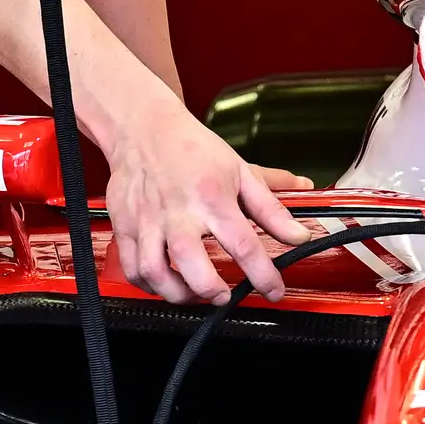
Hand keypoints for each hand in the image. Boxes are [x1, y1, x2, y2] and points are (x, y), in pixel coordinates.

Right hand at [100, 91, 306, 303]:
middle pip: (191, 262)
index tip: (274, 290)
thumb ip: (271, 208)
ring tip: (196, 293)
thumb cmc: (192, 149)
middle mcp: (178, 213)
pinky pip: (132, 268)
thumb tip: (299, 234)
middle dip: (210, 289)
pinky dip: (149, 286)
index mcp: (212, 198)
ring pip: (154, 271)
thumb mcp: (241, 172)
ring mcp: (147, 221)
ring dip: (178, 293)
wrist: (145, 128)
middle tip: (225, 295)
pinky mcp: (125, 226)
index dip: (263, 275)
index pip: (243, 244)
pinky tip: (167, 284)